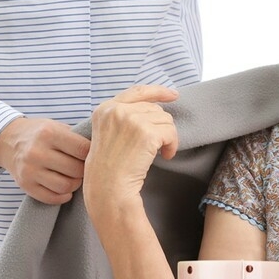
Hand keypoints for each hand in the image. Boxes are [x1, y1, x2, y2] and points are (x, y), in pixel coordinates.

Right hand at [0, 117, 90, 204]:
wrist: (7, 140)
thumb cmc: (40, 133)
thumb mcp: (57, 126)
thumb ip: (77, 138)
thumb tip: (106, 151)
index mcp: (49, 133)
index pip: (83, 149)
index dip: (94, 154)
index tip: (95, 155)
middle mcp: (38, 152)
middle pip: (76, 170)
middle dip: (85, 171)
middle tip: (86, 168)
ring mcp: (30, 170)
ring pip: (65, 186)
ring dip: (75, 184)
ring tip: (75, 177)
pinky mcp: (25, 185)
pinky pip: (52, 198)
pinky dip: (63, 196)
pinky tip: (65, 189)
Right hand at [83, 85, 179, 218]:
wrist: (108, 187)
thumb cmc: (109, 168)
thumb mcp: (107, 133)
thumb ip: (123, 117)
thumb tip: (156, 106)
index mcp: (105, 108)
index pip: (137, 91)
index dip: (158, 91)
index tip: (173, 95)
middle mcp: (117, 110)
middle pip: (155, 109)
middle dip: (160, 127)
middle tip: (157, 146)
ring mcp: (131, 120)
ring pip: (165, 120)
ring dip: (167, 137)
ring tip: (159, 153)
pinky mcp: (146, 133)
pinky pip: (171, 133)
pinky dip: (172, 146)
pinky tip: (165, 157)